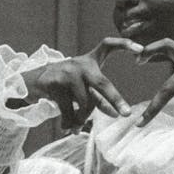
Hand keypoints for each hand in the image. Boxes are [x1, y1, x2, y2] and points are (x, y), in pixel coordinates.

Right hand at [25, 37, 142, 131]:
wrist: (32, 81)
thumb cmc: (64, 84)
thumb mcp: (83, 87)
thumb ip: (99, 98)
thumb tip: (115, 115)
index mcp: (90, 61)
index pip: (108, 46)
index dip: (124, 45)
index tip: (141, 49)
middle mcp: (80, 64)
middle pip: (102, 83)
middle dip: (116, 99)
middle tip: (127, 114)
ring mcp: (67, 73)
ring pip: (85, 103)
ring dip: (83, 118)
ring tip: (77, 126)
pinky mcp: (55, 84)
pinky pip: (69, 110)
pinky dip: (70, 122)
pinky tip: (68, 128)